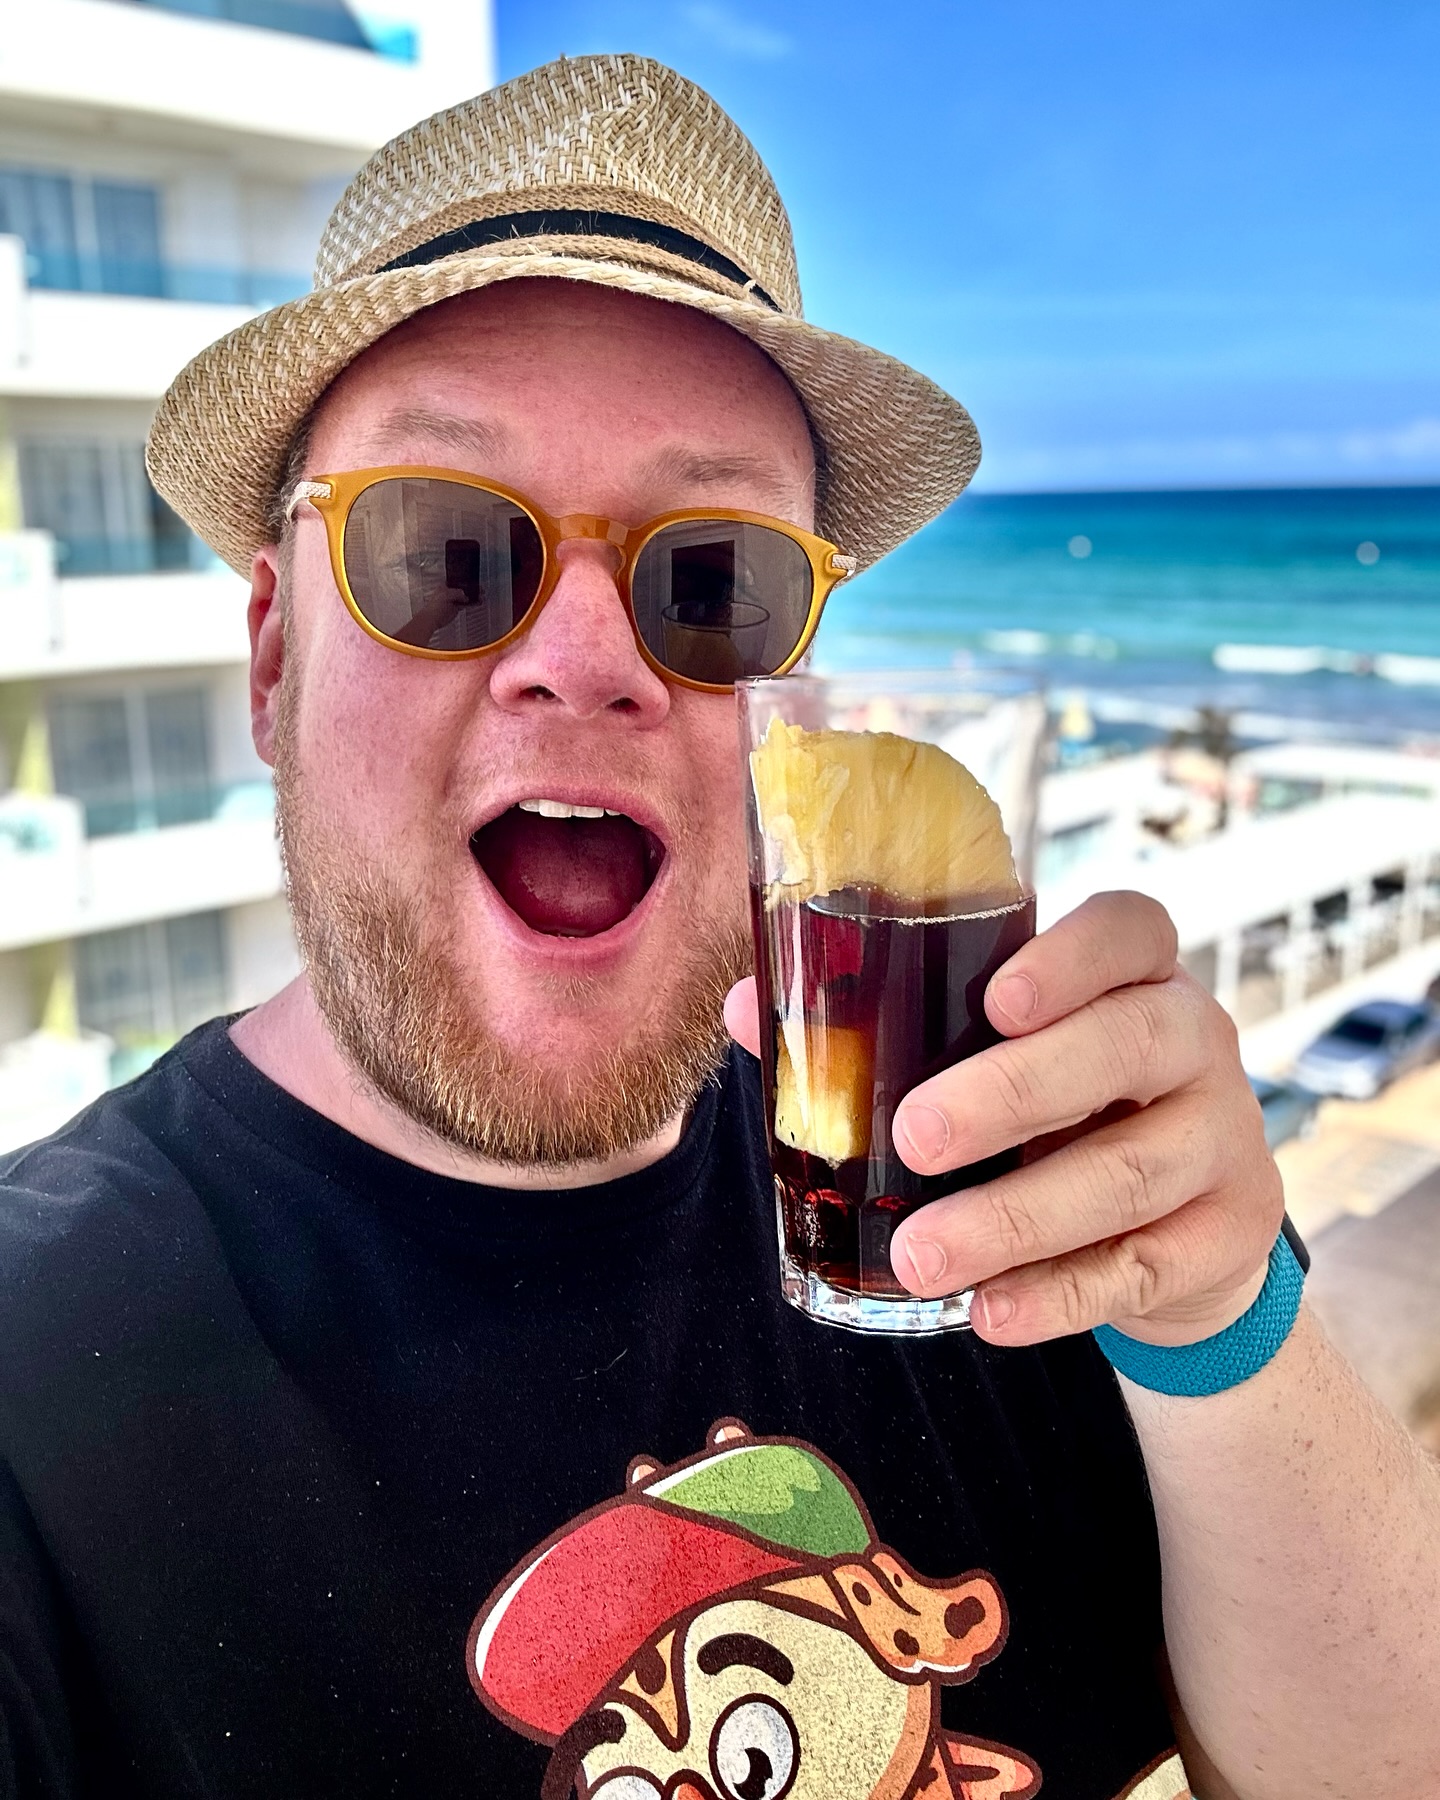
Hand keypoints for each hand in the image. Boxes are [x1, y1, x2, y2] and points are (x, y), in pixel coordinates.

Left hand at [725, 892, 1283, 1347]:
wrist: (1181, 1230)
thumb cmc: (1056, 1113)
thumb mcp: (992, 1061)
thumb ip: (884, 1031)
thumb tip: (751, 1011)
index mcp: (1133, 975)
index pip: (1133, 928)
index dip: (1073, 954)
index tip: (998, 996)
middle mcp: (1194, 1038)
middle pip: (1127, 1045)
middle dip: (1014, 1093)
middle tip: (914, 1138)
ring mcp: (1225, 1138)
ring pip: (1129, 1171)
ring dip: (1013, 1218)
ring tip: (919, 1257)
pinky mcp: (1230, 1236)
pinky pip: (1142, 1269)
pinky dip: (1058, 1297)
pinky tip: (988, 1315)